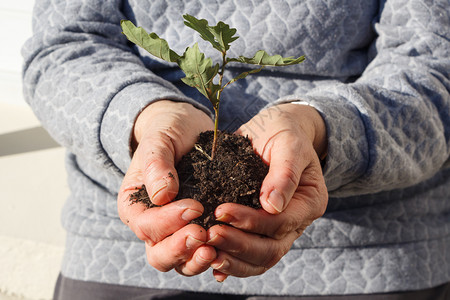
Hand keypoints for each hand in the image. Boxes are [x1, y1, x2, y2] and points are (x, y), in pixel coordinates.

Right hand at [117, 100, 216, 275]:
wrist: (187, 131)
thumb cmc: (169, 132)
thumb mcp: (160, 140)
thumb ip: (156, 164)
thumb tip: (162, 195)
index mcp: (134, 206)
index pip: (146, 225)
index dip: (168, 221)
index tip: (195, 207)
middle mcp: (151, 225)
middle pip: (159, 254)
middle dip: (180, 248)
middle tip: (203, 235)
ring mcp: (174, 233)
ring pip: (180, 262)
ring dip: (196, 260)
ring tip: (215, 249)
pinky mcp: (197, 232)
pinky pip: (201, 254)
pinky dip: (213, 257)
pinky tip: (228, 251)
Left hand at [207, 103, 327, 280]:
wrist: (276, 132)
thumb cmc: (284, 133)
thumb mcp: (288, 143)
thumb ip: (284, 172)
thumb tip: (272, 206)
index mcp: (309, 202)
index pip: (280, 223)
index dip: (252, 221)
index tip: (222, 211)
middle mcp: (296, 222)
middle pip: (270, 249)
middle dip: (239, 245)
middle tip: (209, 235)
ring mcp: (279, 230)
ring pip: (260, 260)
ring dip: (233, 260)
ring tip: (206, 252)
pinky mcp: (260, 231)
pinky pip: (249, 256)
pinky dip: (232, 263)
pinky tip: (212, 265)